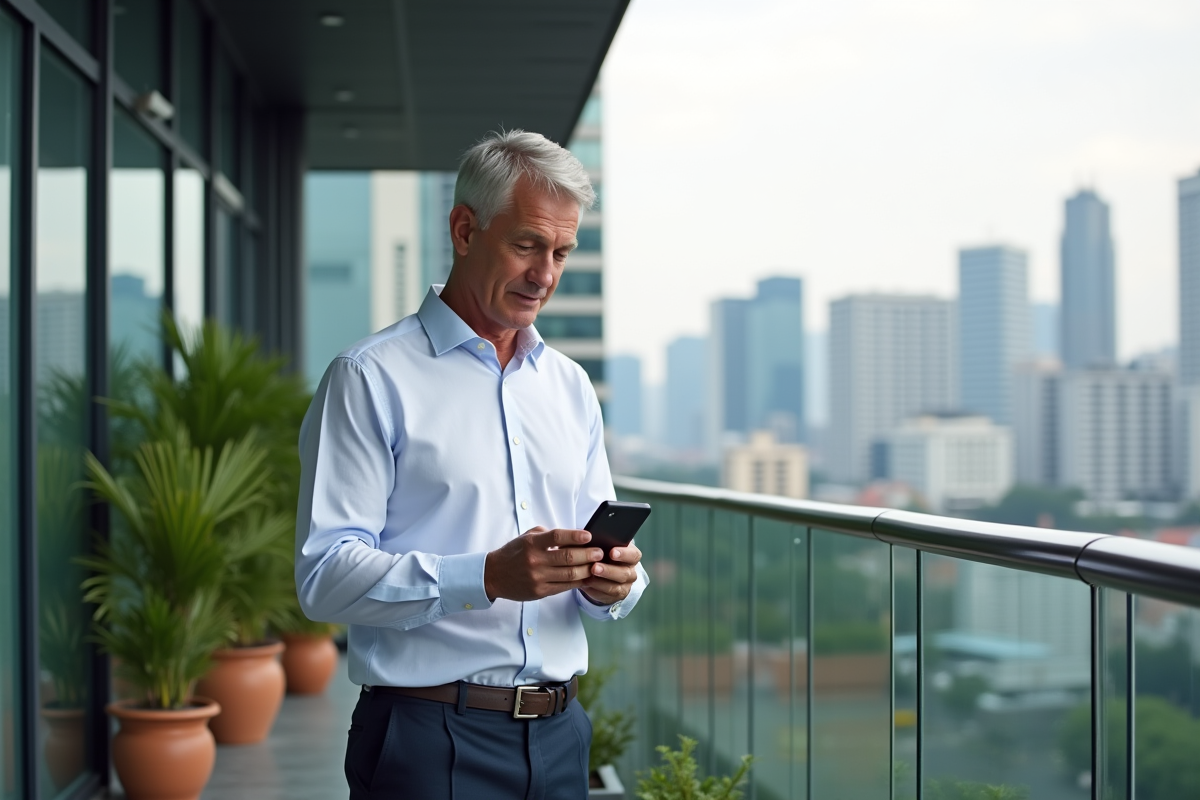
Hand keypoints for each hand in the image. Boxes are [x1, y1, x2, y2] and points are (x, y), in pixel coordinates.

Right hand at [484, 527, 603, 601]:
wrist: (493, 575)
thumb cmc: (514, 553)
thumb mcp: (526, 537)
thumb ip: (547, 534)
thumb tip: (572, 536)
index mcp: (532, 544)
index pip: (557, 536)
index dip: (575, 536)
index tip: (589, 535)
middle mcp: (535, 560)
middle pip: (568, 557)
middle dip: (588, 554)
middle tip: (600, 552)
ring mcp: (537, 578)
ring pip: (570, 574)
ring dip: (587, 569)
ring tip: (597, 565)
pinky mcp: (539, 592)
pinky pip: (564, 587)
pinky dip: (578, 582)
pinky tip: (586, 577)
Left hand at [579, 541, 641, 605]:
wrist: (603, 571)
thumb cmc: (604, 554)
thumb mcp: (605, 546)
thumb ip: (603, 543)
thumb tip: (591, 538)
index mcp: (631, 556)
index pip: (633, 555)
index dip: (624, 554)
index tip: (612, 552)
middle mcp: (630, 571)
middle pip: (624, 573)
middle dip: (608, 570)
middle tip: (595, 567)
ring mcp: (625, 585)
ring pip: (615, 586)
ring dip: (601, 581)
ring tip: (589, 576)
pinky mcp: (616, 596)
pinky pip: (607, 594)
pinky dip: (596, 589)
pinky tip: (586, 583)